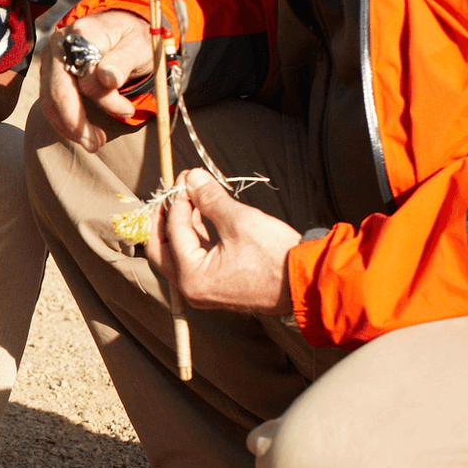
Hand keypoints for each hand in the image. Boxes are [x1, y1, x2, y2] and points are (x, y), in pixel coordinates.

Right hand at [40, 10, 155, 150]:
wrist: (120, 26)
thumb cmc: (133, 39)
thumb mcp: (139, 46)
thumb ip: (123, 61)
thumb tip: (108, 78)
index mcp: (83, 34)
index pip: (87, 76)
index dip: (107, 100)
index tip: (129, 111)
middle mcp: (59, 44)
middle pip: (58, 91)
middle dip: (75, 124)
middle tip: (96, 144)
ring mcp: (50, 58)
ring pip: (50, 101)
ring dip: (70, 126)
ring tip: (94, 141)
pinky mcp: (48, 72)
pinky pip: (49, 102)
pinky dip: (64, 121)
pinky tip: (81, 131)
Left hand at [145, 168, 297, 314]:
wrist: (305, 283)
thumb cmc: (275, 256)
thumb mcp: (240, 221)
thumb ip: (210, 199)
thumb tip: (192, 178)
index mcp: (192, 277)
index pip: (174, 230)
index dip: (178, 199)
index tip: (186, 177)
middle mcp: (191, 289)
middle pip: (162, 248)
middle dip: (165, 218)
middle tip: (172, 192)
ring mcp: (202, 291)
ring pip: (177, 254)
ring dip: (180, 226)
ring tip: (190, 197)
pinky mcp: (215, 287)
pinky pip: (194, 260)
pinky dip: (195, 237)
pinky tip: (201, 215)